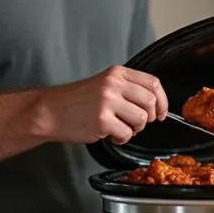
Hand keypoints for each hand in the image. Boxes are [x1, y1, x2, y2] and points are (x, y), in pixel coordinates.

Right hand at [43, 66, 167, 144]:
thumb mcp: (104, 84)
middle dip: (149, 117)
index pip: (152, 83)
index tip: (161, 112)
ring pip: (141, 119)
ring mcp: (107, 102)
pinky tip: (110, 134)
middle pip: (150, 102)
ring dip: (134, 129)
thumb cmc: (76, 100)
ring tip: (119, 127)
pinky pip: (126, 134)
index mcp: (116, 73)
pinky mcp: (102, 120)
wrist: (50, 111)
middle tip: (138, 122)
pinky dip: (121, 139)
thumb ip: (128, 88)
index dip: (162, 100)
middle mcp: (113, 85)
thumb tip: (155, 103)